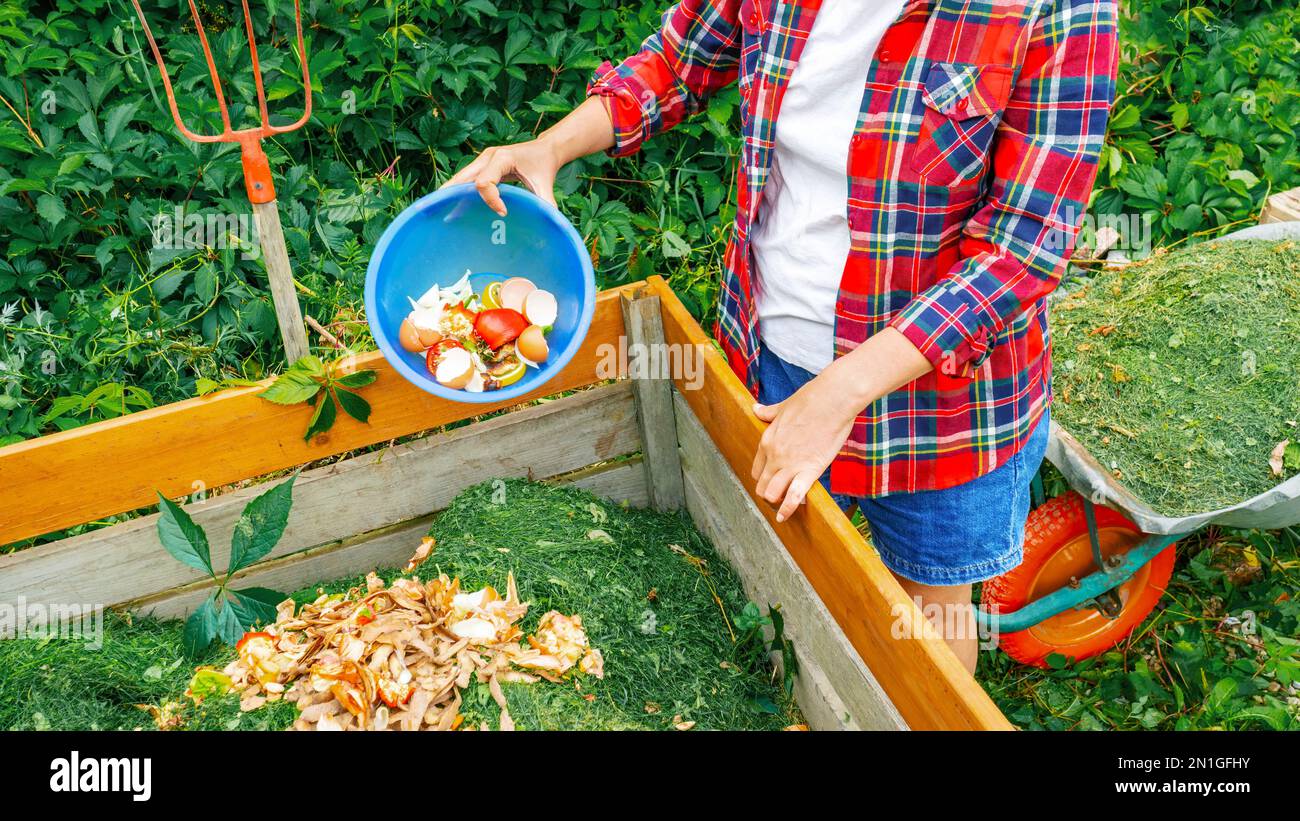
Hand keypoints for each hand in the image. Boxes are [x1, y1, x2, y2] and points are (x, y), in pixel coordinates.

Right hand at [442, 96, 614, 216]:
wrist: (544, 149)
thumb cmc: (543, 165)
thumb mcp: (546, 184)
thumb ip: (547, 203)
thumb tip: (551, 224)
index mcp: (501, 158)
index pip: (485, 181)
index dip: (491, 199)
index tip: (503, 213)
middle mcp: (487, 157)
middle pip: (463, 177)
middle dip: (451, 194)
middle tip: (438, 211)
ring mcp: (482, 161)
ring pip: (461, 179)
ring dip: (450, 194)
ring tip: (435, 211)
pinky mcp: (482, 167)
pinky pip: (466, 181)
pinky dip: (458, 193)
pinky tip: (449, 208)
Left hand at [751, 364, 860, 521]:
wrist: (832, 400)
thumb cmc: (810, 399)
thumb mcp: (782, 406)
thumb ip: (768, 412)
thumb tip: (755, 408)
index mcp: (767, 440)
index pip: (757, 469)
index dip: (763, 479)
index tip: (772, 482)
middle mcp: (774, 455)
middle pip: (762, 485)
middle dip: (768, 494)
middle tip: (778, 499)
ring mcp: (790, 464)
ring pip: (772, 494)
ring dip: (776, 503)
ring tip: (782, 508)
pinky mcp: (809, 470)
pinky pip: (793, 496)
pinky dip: (788, 509)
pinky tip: (785, 516)